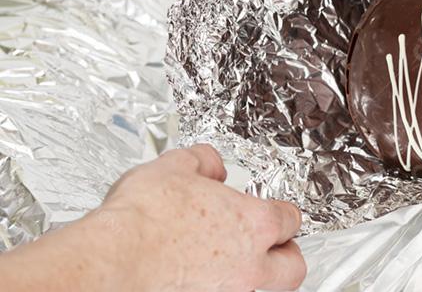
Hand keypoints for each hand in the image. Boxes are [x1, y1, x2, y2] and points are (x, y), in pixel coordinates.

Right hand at [0, 145, 305, 291]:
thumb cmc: (142, 217)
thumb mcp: (175, 166)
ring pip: (260, 287)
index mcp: (254, 223)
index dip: (282, 213)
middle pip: (292, 267)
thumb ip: (204, 161)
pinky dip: (218, 287)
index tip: (273, 212)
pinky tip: (195, 276)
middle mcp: (249, 264)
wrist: (110, 260)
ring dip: (253, 274)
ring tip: (231, 263)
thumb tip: (212, 166)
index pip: (290, 219)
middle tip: (274, 248)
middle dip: (287, 255)